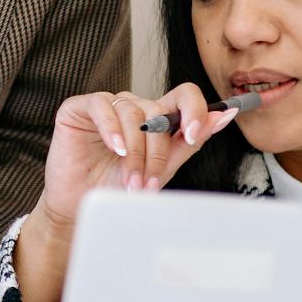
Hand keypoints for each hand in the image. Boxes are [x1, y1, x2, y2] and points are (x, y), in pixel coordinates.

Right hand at [16, 85, 239, 301]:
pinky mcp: (79, 108)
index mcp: (155, 117)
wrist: (80, 206)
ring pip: (132, 114)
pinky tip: (115, 150)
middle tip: (148, 183)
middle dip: (157, 152)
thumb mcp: (161, 168)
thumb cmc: (116, 186)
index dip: (194, 109)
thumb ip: (189, 142)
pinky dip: (112, 129)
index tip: (194, 135)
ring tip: (130, 181)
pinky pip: (101, 106)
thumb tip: (222, 115)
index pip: (184, 96)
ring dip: (135, 153)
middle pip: (158, 111)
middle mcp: (133, 107)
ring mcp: (107, 105)